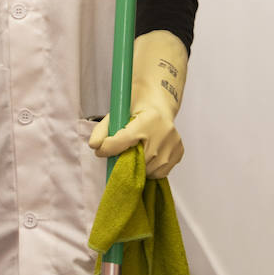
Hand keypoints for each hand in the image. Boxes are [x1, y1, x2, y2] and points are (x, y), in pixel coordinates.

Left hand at [88, 31, 188, 178]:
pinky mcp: (179, 152)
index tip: (100, 151)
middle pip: (137, 159)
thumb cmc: (136, 107)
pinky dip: (150, 169)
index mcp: (149, 119)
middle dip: (124, 160)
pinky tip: (146, 156)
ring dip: (138, 167)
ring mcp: (174, 144)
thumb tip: (94, 146)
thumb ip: (103, 129)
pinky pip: (160, 172)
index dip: (108, 148)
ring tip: (134, 153)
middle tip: (118, 154)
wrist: (158, 102)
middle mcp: (165, 132)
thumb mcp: (117, 112)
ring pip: (149, 170)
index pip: (124, 140)